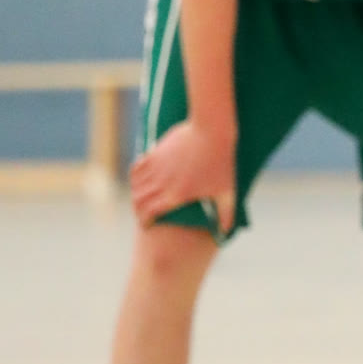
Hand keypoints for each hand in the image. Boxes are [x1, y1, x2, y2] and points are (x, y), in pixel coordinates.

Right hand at [130, 118, 236, 233]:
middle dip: (138, 211)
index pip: (149, 213)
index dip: (145, 221)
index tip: (147, 225)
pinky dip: (135, 177)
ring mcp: (156, 166)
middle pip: (138, 201)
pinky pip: (137, 168)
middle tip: (143, 215)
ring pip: (135, 186)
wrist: (211, 131)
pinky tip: (141, 180)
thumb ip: (226, 213)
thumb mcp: (227, 190)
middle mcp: (161, 182)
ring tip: (140, 200)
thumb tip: (226, 232)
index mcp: (176, 194)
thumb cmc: (221, 162)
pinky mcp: (155, 153)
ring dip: (135, 195)